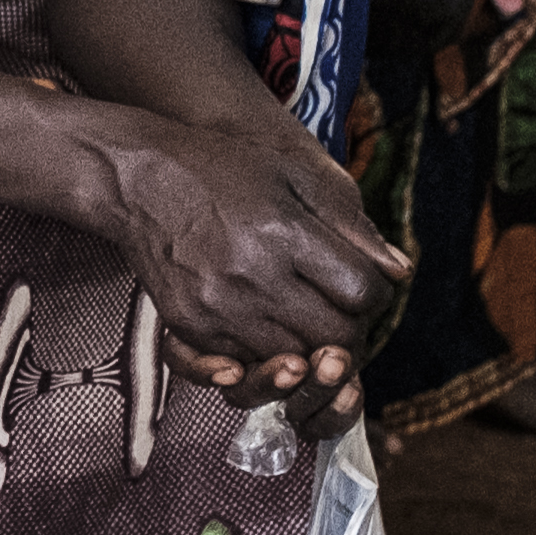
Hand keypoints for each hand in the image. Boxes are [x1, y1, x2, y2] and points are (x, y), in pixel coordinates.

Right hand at [72, 105, 404, 405]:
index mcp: (284, 232)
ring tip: (306, 319)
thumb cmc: (221, 169)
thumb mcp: (292, 175)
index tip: (363, 282)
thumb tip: (399, 271)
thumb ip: (350, 224)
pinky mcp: (191, 327)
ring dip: (312, 348)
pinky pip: (249, 365)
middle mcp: (251, 276)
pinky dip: (268, 355)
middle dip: (351, 330)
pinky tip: (268, 326)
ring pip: (295, 360)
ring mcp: (217, 308)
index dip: (376, 292)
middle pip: (334, 337)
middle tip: (342, 312)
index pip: (362, 291)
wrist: (136, 178)